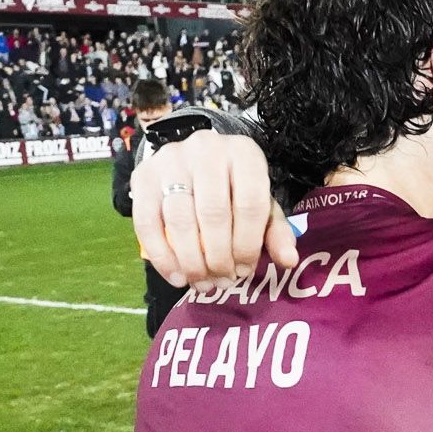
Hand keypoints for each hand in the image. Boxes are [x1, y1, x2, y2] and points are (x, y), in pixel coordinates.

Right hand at [130, 131, 297, 288]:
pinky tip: (177, 277)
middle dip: (218, 258)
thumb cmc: (232, 189)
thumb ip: (275, 232)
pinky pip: (147, 223)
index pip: (250, 204)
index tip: (244, 270)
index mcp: (243, 153)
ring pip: (179, 221)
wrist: (191, 162)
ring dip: (192, 262)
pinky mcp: (143, 176)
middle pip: (213, 214)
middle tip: (222, 280)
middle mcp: (206, 148)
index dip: (248, 245)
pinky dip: (162, 257)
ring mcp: (171, 159)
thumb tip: (289, 260)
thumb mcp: (260, 205)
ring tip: (202, 283)